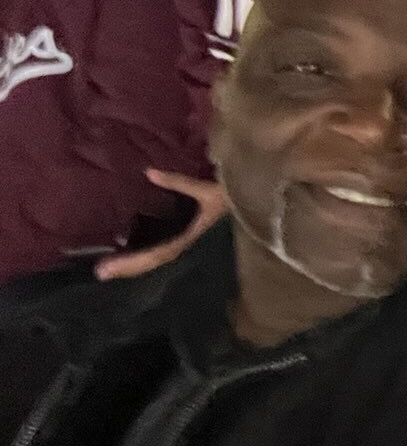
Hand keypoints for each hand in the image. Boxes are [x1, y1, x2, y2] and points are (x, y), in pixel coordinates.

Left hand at [98, 171, 227, 279]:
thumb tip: (150, 173)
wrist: (267, 209)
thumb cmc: (240, 199)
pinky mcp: (196, 240)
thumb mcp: (211, 191)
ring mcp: (194, 246)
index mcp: (193, 239)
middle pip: (155, 263)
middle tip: (100, 272)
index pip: (156, 255)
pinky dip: (150, 253)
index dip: (130, 262)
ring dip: (138, 262)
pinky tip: (135, 250)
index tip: (103, 270)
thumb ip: (180, 183)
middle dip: (129, 267)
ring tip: (112, 265)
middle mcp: (191, 247)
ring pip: (161, 259)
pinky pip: (168, 250)